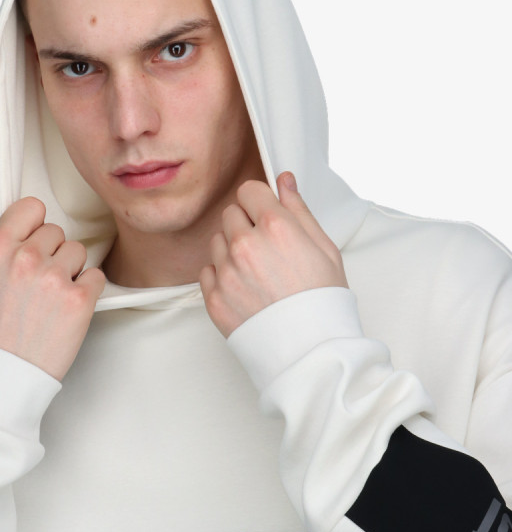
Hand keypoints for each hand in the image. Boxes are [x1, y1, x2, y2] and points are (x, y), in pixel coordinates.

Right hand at [0, 196, 105, 380]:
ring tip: (51, 297)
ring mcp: (54, 279)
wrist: (3, 374)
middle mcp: (26, 258)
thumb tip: (3, 198)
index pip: (31, 207)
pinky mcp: (79, 300)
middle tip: (37, 282)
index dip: (34, 225)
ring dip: (70, 270)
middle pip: (56, 232)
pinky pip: (96, 276)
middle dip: (50, 253)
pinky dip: (86, 291)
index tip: (32, 241)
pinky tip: (67, 308)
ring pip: (78, 251)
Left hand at [200, 172, 347, 336]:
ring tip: (256, 271)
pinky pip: (207, 271)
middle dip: (246, 223)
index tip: (264, 212)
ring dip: (231, 249)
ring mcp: (226, 273)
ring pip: (216, 241)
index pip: (249, 190)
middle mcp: (245, 246)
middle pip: (230, 214)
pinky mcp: (213, 298)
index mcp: (276, 227)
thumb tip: (284, 180)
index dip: (258, 200)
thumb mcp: (324, 247)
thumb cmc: (323, 301)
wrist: (310, 351)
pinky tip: (244, 288)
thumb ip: (298, 209)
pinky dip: (221, 276)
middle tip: (265, 247)